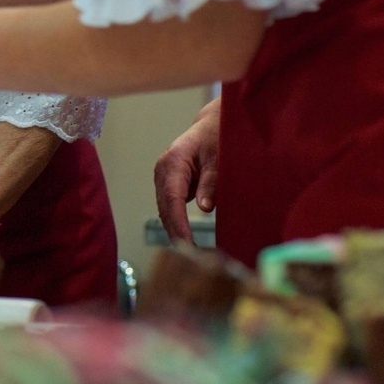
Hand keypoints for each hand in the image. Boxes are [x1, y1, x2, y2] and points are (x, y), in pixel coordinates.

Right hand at [154, 97, 221, 244]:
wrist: (212, 126)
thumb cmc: (218, 137)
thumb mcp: (220, 157)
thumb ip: (212, 181)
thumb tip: (205, 208)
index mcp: (173, 161)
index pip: (172, 198)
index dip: (178, 223)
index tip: (187, 244)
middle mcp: (163, 169)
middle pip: (164, 206)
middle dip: (175, 231)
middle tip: (189, 257)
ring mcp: (163, 177)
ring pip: (165, 208)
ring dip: (174, 229)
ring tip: (188, 252)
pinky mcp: (170, 184)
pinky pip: (170, 206)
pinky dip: (176, 221)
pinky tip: (186, 238)